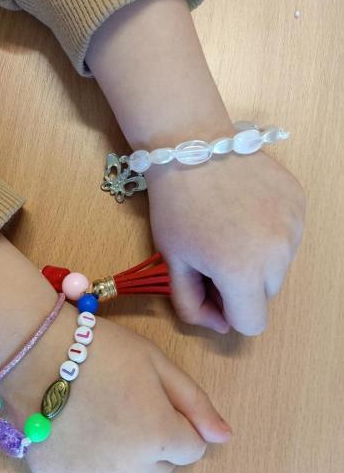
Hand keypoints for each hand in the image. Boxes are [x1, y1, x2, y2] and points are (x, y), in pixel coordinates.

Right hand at [0, 302, 230, 472]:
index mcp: (160, 437)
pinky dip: (90, 461)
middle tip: (126, 400)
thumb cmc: (101, 349)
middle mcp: (130, 469)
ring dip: (124, 453)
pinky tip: (74, 427)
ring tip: (98, 411)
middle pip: (161, 465)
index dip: (178, 420)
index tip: (153, 396)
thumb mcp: (156, 362)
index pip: (193, 448)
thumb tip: (224, 437)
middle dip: (155, 439)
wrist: (34, 352)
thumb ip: (195, 403)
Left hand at [145, 150, 305, 335]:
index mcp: (243, 273)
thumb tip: (221, 326)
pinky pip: (288, 235)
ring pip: (279, 265)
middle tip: (215, 252)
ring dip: (258, 258)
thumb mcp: (173, 263)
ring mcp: (294, 225)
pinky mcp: (299, 203)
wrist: (191, 146)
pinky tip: (245, 209)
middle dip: (241, 284)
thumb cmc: (175, 207)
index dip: (227, 313)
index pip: (251, 324)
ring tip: (230, 226)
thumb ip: (192, 306)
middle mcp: (278, 253)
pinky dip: (269, 232)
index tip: (210, 287)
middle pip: (265, 295)